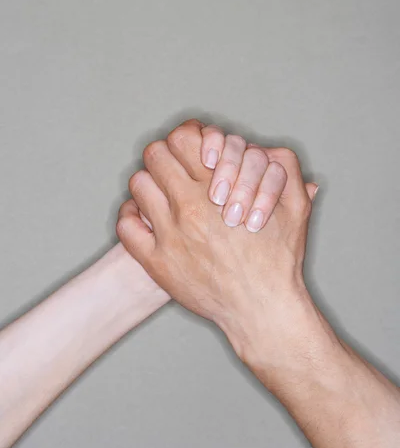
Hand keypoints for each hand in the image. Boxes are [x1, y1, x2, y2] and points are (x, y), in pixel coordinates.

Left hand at [116, 119, 317, 377]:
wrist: (263, 310)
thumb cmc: (279, 260)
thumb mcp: (296, 207)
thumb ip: (285, 169)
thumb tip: (267, 150)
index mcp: (218, 190)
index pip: (183, 138)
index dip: (186, 137)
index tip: (192, 149)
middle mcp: (189, 208)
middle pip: (155, 155)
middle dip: (166, 155)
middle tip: (175, 166)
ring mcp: (169, 235)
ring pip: (138, 184)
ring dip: (150, 183)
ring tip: (162, 191)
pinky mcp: (156, 263)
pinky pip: (125, 226)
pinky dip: (131, 215)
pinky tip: (146, 217)